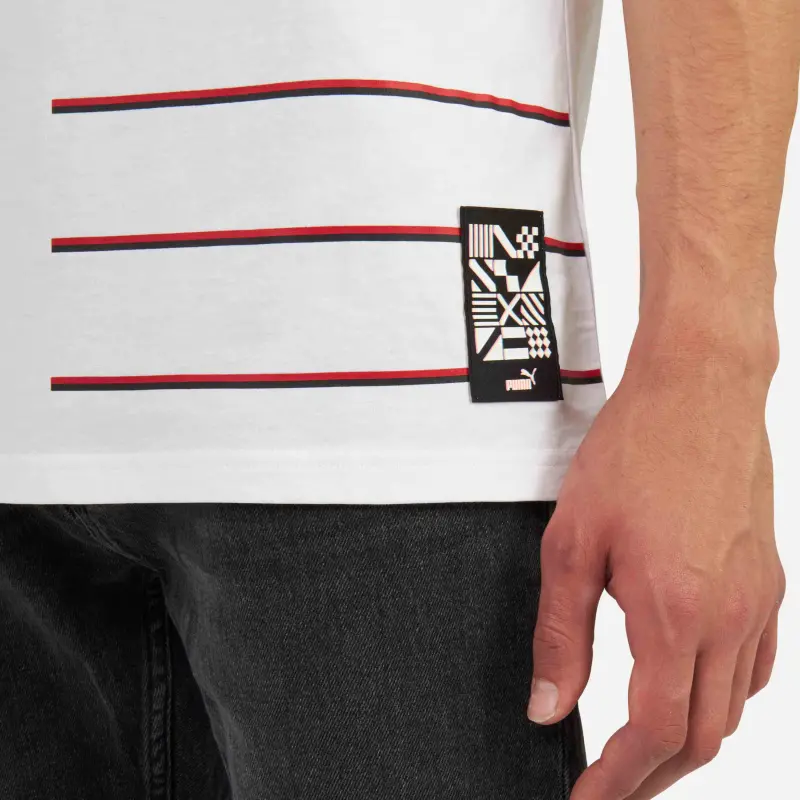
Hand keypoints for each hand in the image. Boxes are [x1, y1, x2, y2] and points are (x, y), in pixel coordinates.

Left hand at [528, 330, 784, 799]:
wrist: (696, 391)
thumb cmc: (633, 453)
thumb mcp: (572, 543)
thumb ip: (560, 633)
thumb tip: (549, 706)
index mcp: (675, 614)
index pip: (654, 733)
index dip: (619, 781)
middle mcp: (730, 618)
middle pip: (703, 737)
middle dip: (653, 774)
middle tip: (611, 784)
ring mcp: (760, 600)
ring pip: (733, 707)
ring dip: (689, 739)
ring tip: (644, 746)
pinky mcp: (769, 579)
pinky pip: (755, 666)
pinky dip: (722, 696)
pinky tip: (691, 685)